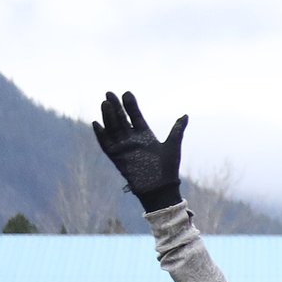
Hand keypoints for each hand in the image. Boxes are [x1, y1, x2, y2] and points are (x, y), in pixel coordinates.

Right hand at [92, 91, 186, 211]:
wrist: (160, 189)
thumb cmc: (168, 169)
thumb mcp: (173, 146)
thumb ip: (177, 130)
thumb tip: (186, 115)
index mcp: (145, 135)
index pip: (135, 116)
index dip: (131, 105)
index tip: (127, 93)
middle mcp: (132, 140)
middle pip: (121, 119)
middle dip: (116, 106)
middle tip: (109, 93)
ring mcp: (123, 148)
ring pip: (113, 128)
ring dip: (108, 116)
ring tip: (105, 103)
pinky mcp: (116, 157)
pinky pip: (106, 144)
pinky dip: (101, 135)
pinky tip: (96, 123)